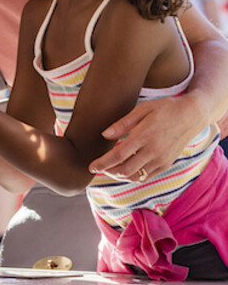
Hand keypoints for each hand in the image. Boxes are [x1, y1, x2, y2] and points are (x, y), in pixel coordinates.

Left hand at [89, 96, 207, 179]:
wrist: (192, 115)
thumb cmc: (165, 108)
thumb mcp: (143, 109)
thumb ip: (123, 123)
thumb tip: (105, 135)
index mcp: (144, 136)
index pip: (118, 155)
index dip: (102, 163)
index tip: (91, 166)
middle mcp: (153, 151)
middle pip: (125, 169)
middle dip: (108, 171)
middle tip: (98, 168)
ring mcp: (161, 159)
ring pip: (136, 176)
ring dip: (119, 175)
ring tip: (109, 169)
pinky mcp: (167, 164)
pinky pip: (147, 176)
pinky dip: (134, 176)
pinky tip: (125, 170)